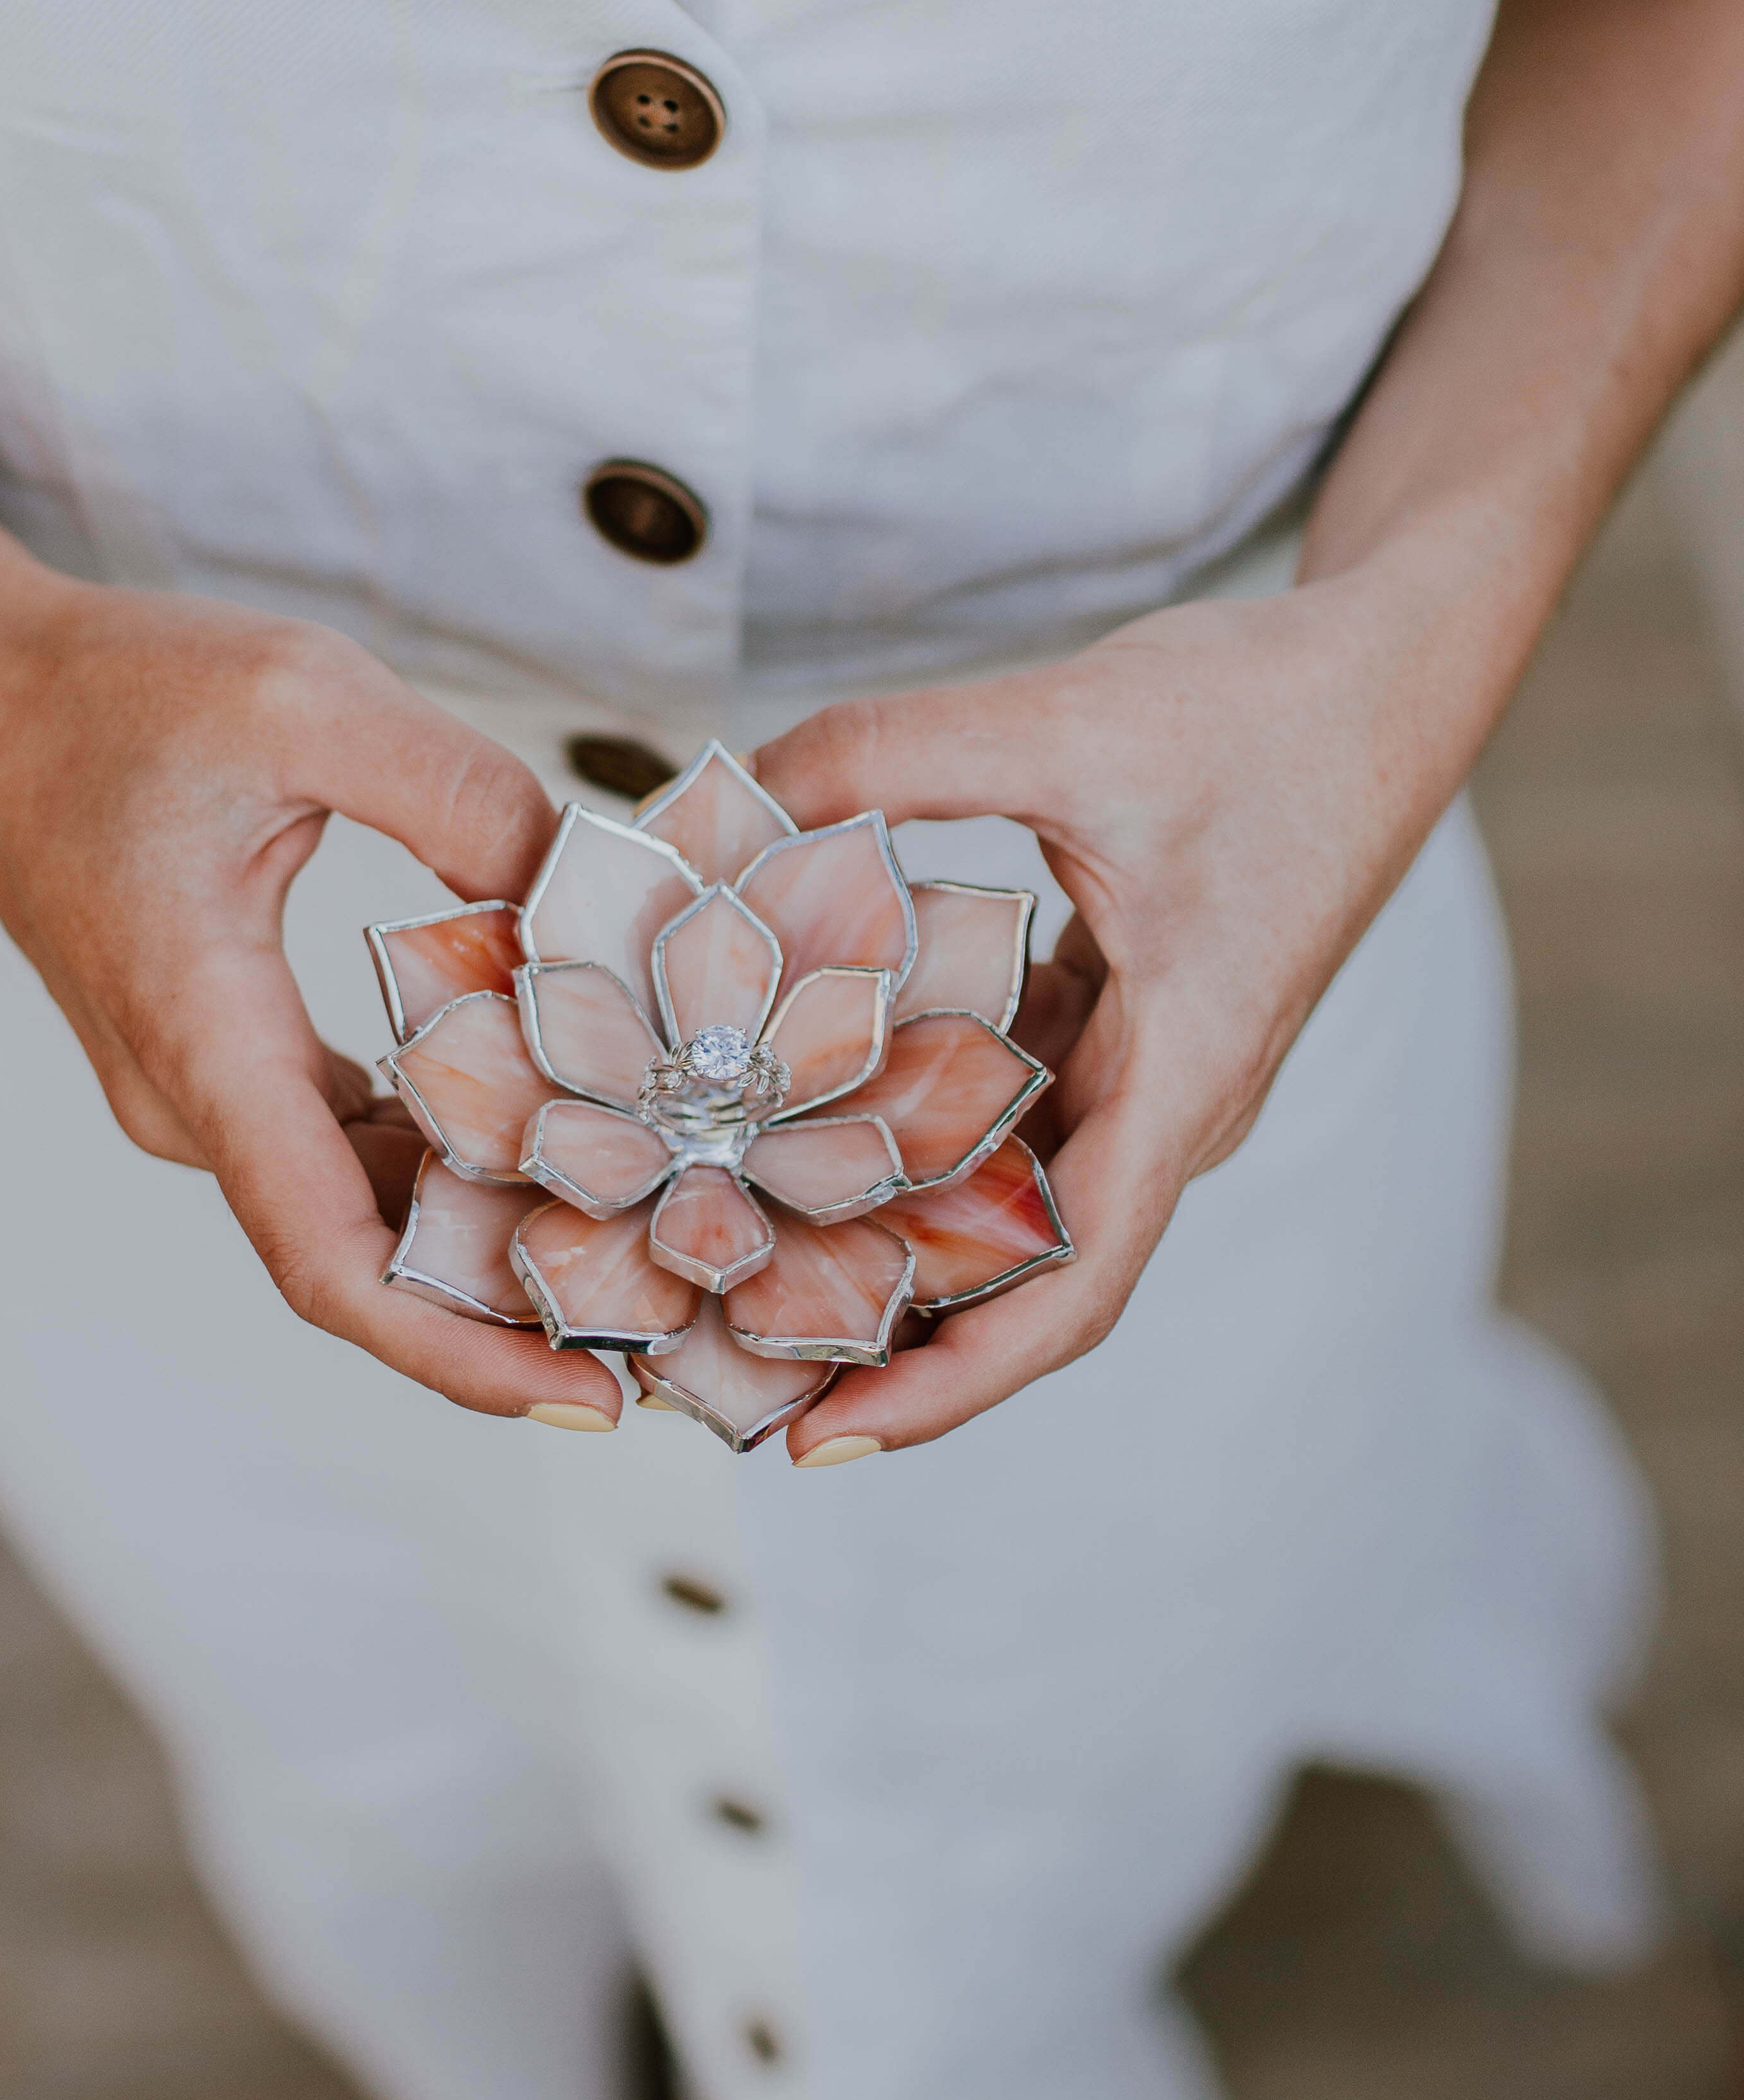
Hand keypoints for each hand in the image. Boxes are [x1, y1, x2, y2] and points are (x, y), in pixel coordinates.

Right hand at [0, 582, 625, 1426]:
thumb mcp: (308, 697)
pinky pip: (347, 1146)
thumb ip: (464, 793)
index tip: (581, 1398)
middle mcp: (194, 1098)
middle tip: (681, 1309)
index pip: (328, 1263)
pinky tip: (564, 1128)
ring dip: (490, 1229)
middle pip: (368, 1260)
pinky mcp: (225, 1060)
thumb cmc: (121, 690)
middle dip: (516, 1306)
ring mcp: (202, 1090)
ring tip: (651, 1228)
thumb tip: (597, 891)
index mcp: (203, 1036)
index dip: (458, 1353)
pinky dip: (450, 1154)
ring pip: (363, 1206)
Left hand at [751, 574, 1454, 1455]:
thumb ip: (884, 754)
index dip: (952, 1381)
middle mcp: (1167, 1102)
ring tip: (738, 1260)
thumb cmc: (1272, 708)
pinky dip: (908, 1114)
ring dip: (889, 1228)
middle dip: (883, 1330)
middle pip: (1020, 1271)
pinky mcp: (1120, 1013)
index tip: (831, 1436)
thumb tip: (710, 799)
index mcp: (1185, 1082)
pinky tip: (790, 1106)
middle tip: (728, 1361)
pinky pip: (1004, 1100)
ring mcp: (1146, 1063)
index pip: (1070, 1290)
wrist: (1389, 663)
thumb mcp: (1066, 721)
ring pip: (1005, 1186)